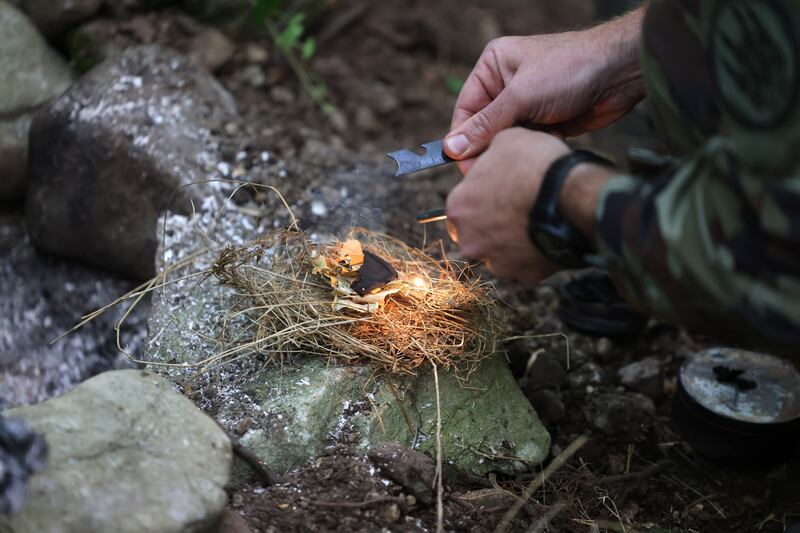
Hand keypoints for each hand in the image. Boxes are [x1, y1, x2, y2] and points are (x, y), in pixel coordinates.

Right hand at [445, 8, 644, 172]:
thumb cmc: (570, 69)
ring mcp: (527, 104)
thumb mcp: (521, 97)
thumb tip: (453, 147)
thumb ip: (486, 124)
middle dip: (490, 146)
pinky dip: (533, 148)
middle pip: (484, 127)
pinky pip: (527, 143)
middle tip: (492, 170)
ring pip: (506, 138)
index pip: (466, 109)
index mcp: (493, 67)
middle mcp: (506, 85)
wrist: (620, 73)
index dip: (463, 139)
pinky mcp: (546, 120)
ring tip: (526, 151)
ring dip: (515, 147)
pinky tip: (547, 145)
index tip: (463, 165)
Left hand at [446, 128, 568, 283]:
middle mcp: (470, 241)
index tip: (499, 190)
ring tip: (536, 221)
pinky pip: (526, 264)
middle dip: (493, 223)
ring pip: (501, 252)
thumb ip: (489, 154)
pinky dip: (535, 253)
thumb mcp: (507, 140)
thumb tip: (489, 154)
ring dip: (513, 240)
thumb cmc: (536, 166)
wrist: (571, 197)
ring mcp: (497, 262)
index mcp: (458, 208)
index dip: (481, 196)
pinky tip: (548, 234)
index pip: (462, 205)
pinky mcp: (524, 276)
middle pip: (477, 233)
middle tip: (517, 207)